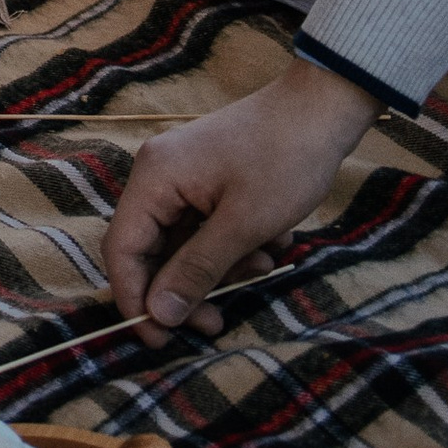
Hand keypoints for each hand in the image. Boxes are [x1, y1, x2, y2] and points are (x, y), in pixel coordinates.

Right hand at [103, 60, 372, 339]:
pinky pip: (205, 228)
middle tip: (216, 323)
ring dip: (219, 267)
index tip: (159, 338)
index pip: (123, 249)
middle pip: (151, 250)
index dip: (134, 298)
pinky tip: (269, 244)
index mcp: (155, 178)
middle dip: (185, 289)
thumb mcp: (243, 225)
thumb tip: (158, 315)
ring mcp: (183, 176)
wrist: (324, 108)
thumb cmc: (285, 160)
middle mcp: (159, 175)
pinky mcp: (208, 180)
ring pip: (183, 244)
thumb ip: (196, 271)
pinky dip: (232, 246)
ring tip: (264, 264)